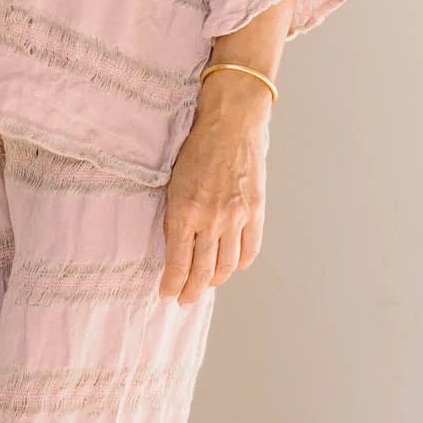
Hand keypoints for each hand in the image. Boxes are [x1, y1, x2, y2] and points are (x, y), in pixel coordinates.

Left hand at [159, 86, 268, 302]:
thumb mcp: (173, 183)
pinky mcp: (255, 211)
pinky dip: (239, 263)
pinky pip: (249, 250)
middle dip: (191, 291)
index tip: (168, 293)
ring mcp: (236, 217)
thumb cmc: (197, 148)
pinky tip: (231, 265)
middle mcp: (211, 219)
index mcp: (184, 212)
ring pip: (226, 266)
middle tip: (185, 298)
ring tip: (206, 284)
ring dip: (214, 281)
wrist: (231, 123)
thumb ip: (175, 217)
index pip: (178, 264)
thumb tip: (175, 247)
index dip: (172, 285)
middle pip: (202, 272)